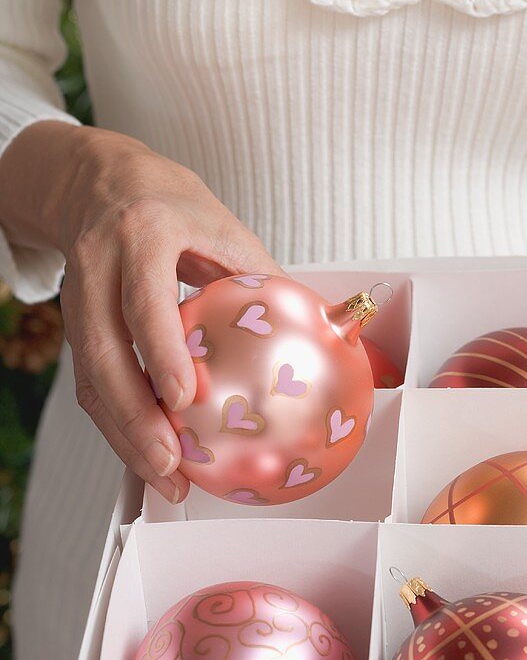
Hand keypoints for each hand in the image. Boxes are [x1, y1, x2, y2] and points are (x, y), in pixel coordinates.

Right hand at [0, 122, 285, 501]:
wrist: (98, 182)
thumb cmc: (171, 204)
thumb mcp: (222, 225)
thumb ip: (262, 275)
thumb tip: (323, 326)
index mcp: (144, 234)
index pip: (144, 298)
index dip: (159, 350)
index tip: (184, 397)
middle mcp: (98, 266)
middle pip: (104, 352)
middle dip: (133, 416)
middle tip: (170, 462)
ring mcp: (76, 296)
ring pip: (90, 375)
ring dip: (122, 434)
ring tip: (163, 477)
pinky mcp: (71, 323)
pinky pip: (88, 380)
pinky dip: (117, 422)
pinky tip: (148, 453)